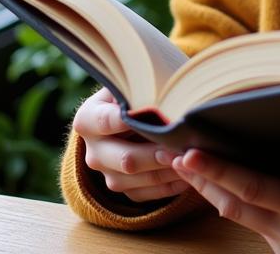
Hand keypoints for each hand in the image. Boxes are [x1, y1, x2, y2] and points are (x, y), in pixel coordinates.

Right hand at [72, 87, 190, 202]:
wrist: (130, 116)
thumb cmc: (135, 93)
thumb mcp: (131, 84)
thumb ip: (140, 87)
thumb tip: (164, 91)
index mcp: (88, 119)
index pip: (105, 121)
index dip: (127, 120)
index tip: (153, 115)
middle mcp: (93, 151)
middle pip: (126, 159)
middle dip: (157, 154)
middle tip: (182, 147)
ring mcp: (106, 174)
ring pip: (137, 180)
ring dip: (166, 172)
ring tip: (191, 161)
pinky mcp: (123, 189)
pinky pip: (145, 195)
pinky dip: (168, 187)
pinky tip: (188, 175)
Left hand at [168, 140, 279, 253]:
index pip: (255, 188)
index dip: (218, 171)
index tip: (187, 154)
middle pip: (236, 205)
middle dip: (202, 178)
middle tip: (172, 150)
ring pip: (243, 218)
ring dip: (216, 190)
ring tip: (192, 164)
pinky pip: (260, 227)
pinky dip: (239, 203)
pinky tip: (234, 185)